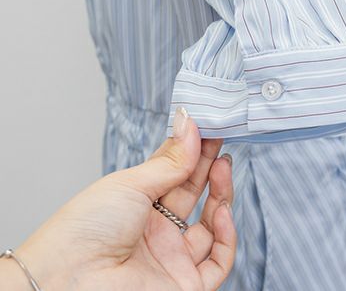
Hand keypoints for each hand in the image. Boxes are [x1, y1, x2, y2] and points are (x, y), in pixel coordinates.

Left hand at [8, 109, 235, 290]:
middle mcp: (156, 234)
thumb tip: (190, 122)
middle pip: (195, 197)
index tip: (210, 128)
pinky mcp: (183, 286)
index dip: (194, 152)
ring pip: (211, 229)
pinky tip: (222, 211)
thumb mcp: (131, 183)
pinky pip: (217, 263)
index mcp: (137, 208)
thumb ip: (170, 159)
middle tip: (221, 141)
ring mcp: (170, 260)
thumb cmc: (85, 229)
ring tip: (223, 167)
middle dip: (210, 167)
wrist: (68, 278)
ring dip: (222, 196)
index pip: (176, 176)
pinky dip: (227, 237)